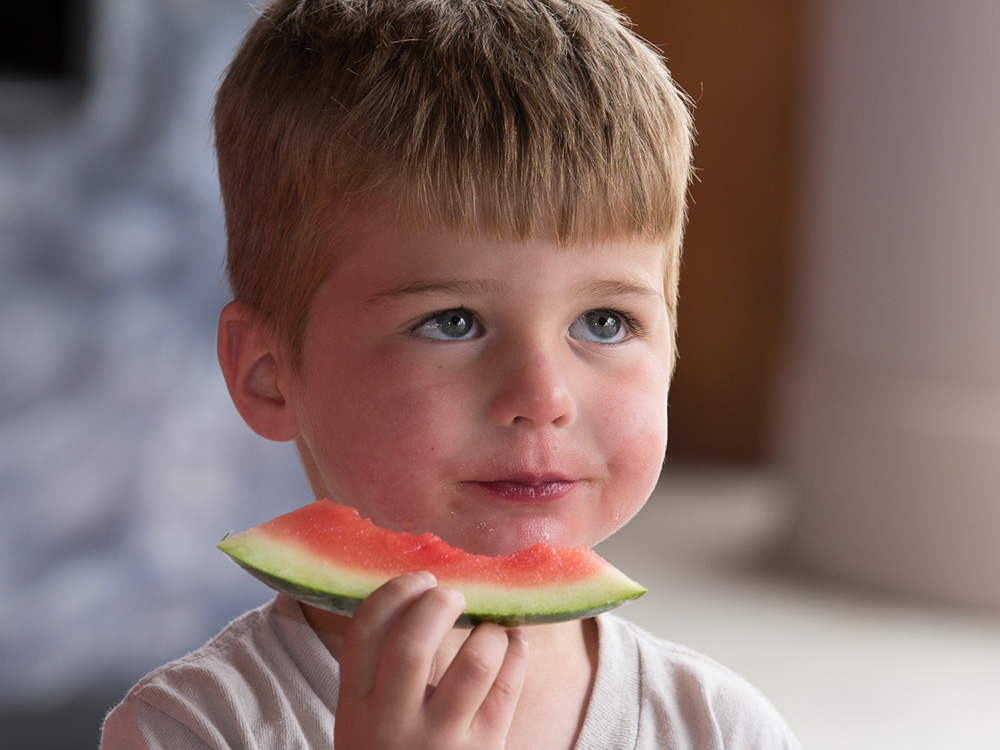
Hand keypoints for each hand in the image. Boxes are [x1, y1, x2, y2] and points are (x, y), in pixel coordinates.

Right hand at [334, 572, 528, 749]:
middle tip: (453, 594)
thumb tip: (418, 595)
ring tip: (489, 626)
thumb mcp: (365, 723)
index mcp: (354, 709)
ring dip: (487, 632)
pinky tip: (513, 640)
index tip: (417, 578)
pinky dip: (516, 652)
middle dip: (437, 603)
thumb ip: (382, 673)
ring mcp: (440, 741)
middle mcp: (392, 724)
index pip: (363, 635)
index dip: (392, 594)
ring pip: (473, 663)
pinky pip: (508, 688)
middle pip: (412, 643)